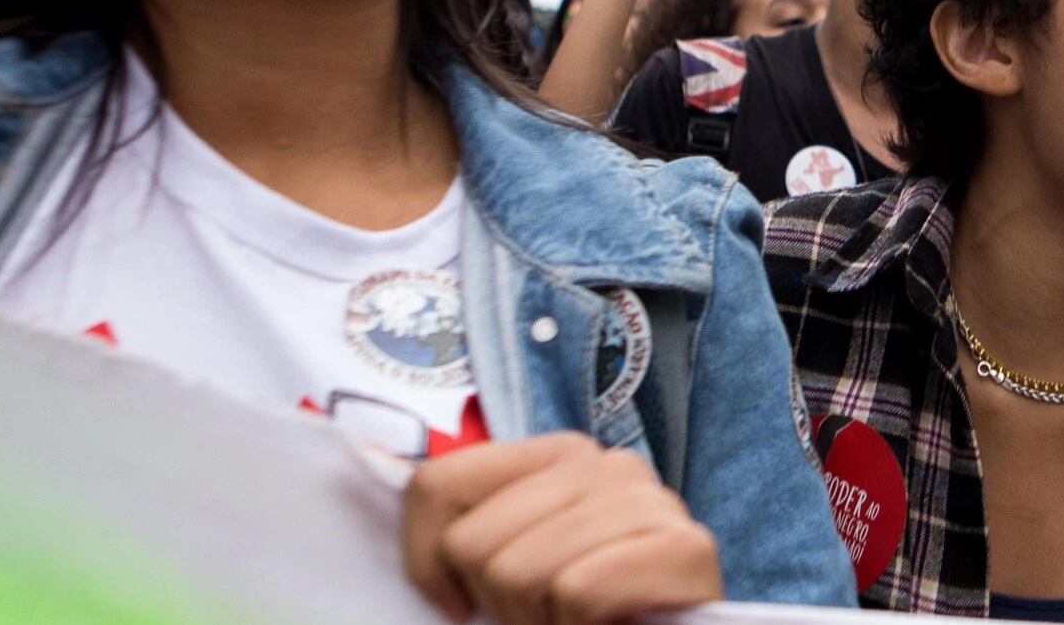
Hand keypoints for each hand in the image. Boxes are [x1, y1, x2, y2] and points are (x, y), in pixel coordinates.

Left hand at [401, 432, 722, 624]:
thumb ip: (464, 532)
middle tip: (540, 616)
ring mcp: (653, 500)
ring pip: (520, 570)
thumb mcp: (507, 565)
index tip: (457, 605)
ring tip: (573, 622)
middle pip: (473, 541)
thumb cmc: (573, 614)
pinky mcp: (688, 548)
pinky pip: (578, 590)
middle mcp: (607, 463)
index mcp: (556, 455)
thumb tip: (374, 478)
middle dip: (496, 602)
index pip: (436, 483)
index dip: (425, 560)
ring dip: (538, 620)